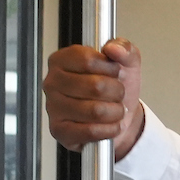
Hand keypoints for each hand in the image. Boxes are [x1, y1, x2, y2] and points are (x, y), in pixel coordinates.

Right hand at [42, 39, 144, 155]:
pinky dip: (109, 129)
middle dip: (117, 92)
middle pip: (95, 86)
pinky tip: (110, 124)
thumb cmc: (114, 88)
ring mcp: (53, 107)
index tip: (114, 72)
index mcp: (62, 59)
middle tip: (118, 93)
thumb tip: (113, 48)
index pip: (88, 60)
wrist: (118, 116)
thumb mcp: (126, 63)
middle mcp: (53, 82)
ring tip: (115, 110)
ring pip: (95, 111)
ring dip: (115, 112)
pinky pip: (91, 131)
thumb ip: (124, 49)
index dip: (110, 68)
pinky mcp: (58, 131)